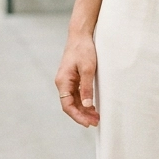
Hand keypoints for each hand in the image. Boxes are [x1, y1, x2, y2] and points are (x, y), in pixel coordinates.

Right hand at [55, 0, 102, 126]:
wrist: (80, 35)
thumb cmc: (83, 50)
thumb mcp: (88, 69)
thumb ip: (86, 87)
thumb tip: (86, 105)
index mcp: (63, 82)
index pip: (67, 105)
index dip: (78, 116)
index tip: (88, 123)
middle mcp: (62, 83)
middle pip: (70, 105)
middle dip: (82, 115)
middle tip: (96, 122)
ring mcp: (67, 81)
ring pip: (74, 101)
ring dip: (84, 110)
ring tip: (96, 117)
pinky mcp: (73, 78)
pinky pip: (77, 94)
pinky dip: (84, 102)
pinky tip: (93, 106)